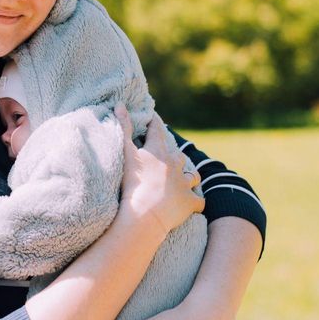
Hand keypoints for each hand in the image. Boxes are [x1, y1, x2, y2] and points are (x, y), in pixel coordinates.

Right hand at [114, 105, 204, 236]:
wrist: (143, 215)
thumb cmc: (132, 184)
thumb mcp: (126, 153)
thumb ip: (123, 128)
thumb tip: (120, 104)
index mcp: (159, 152)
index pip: (158, 131)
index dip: (155, 123)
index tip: (153, 117)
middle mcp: (175, 165)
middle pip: (179, 156)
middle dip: (175, 157)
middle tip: (167, 160)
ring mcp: (185, 184)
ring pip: (193, 176)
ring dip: (188, 177)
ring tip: (183, 180)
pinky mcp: (190, 203)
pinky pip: (198, 201)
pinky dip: (195, 202)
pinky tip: (192, 204)